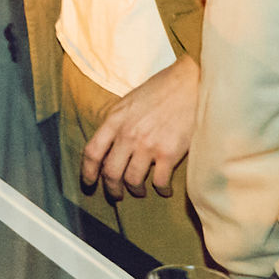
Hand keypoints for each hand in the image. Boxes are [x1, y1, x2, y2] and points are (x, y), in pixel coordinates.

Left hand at [80, 55, 200, 199]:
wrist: (190, 83)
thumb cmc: (161, 90)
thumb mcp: (130, 101)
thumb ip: (119, 122)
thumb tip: (113, 145)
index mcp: (115, 119)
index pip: (92, 152)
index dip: (88, 172)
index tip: (89, 183)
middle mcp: (128, 134)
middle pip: (110, 171)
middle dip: (111, 188)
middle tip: (117, 195)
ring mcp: (147, 144)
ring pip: (132, 180)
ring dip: (135, 190)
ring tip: (140, 191)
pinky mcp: (168, 153)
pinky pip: (159, 182)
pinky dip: (161, 190)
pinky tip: (164, 190)